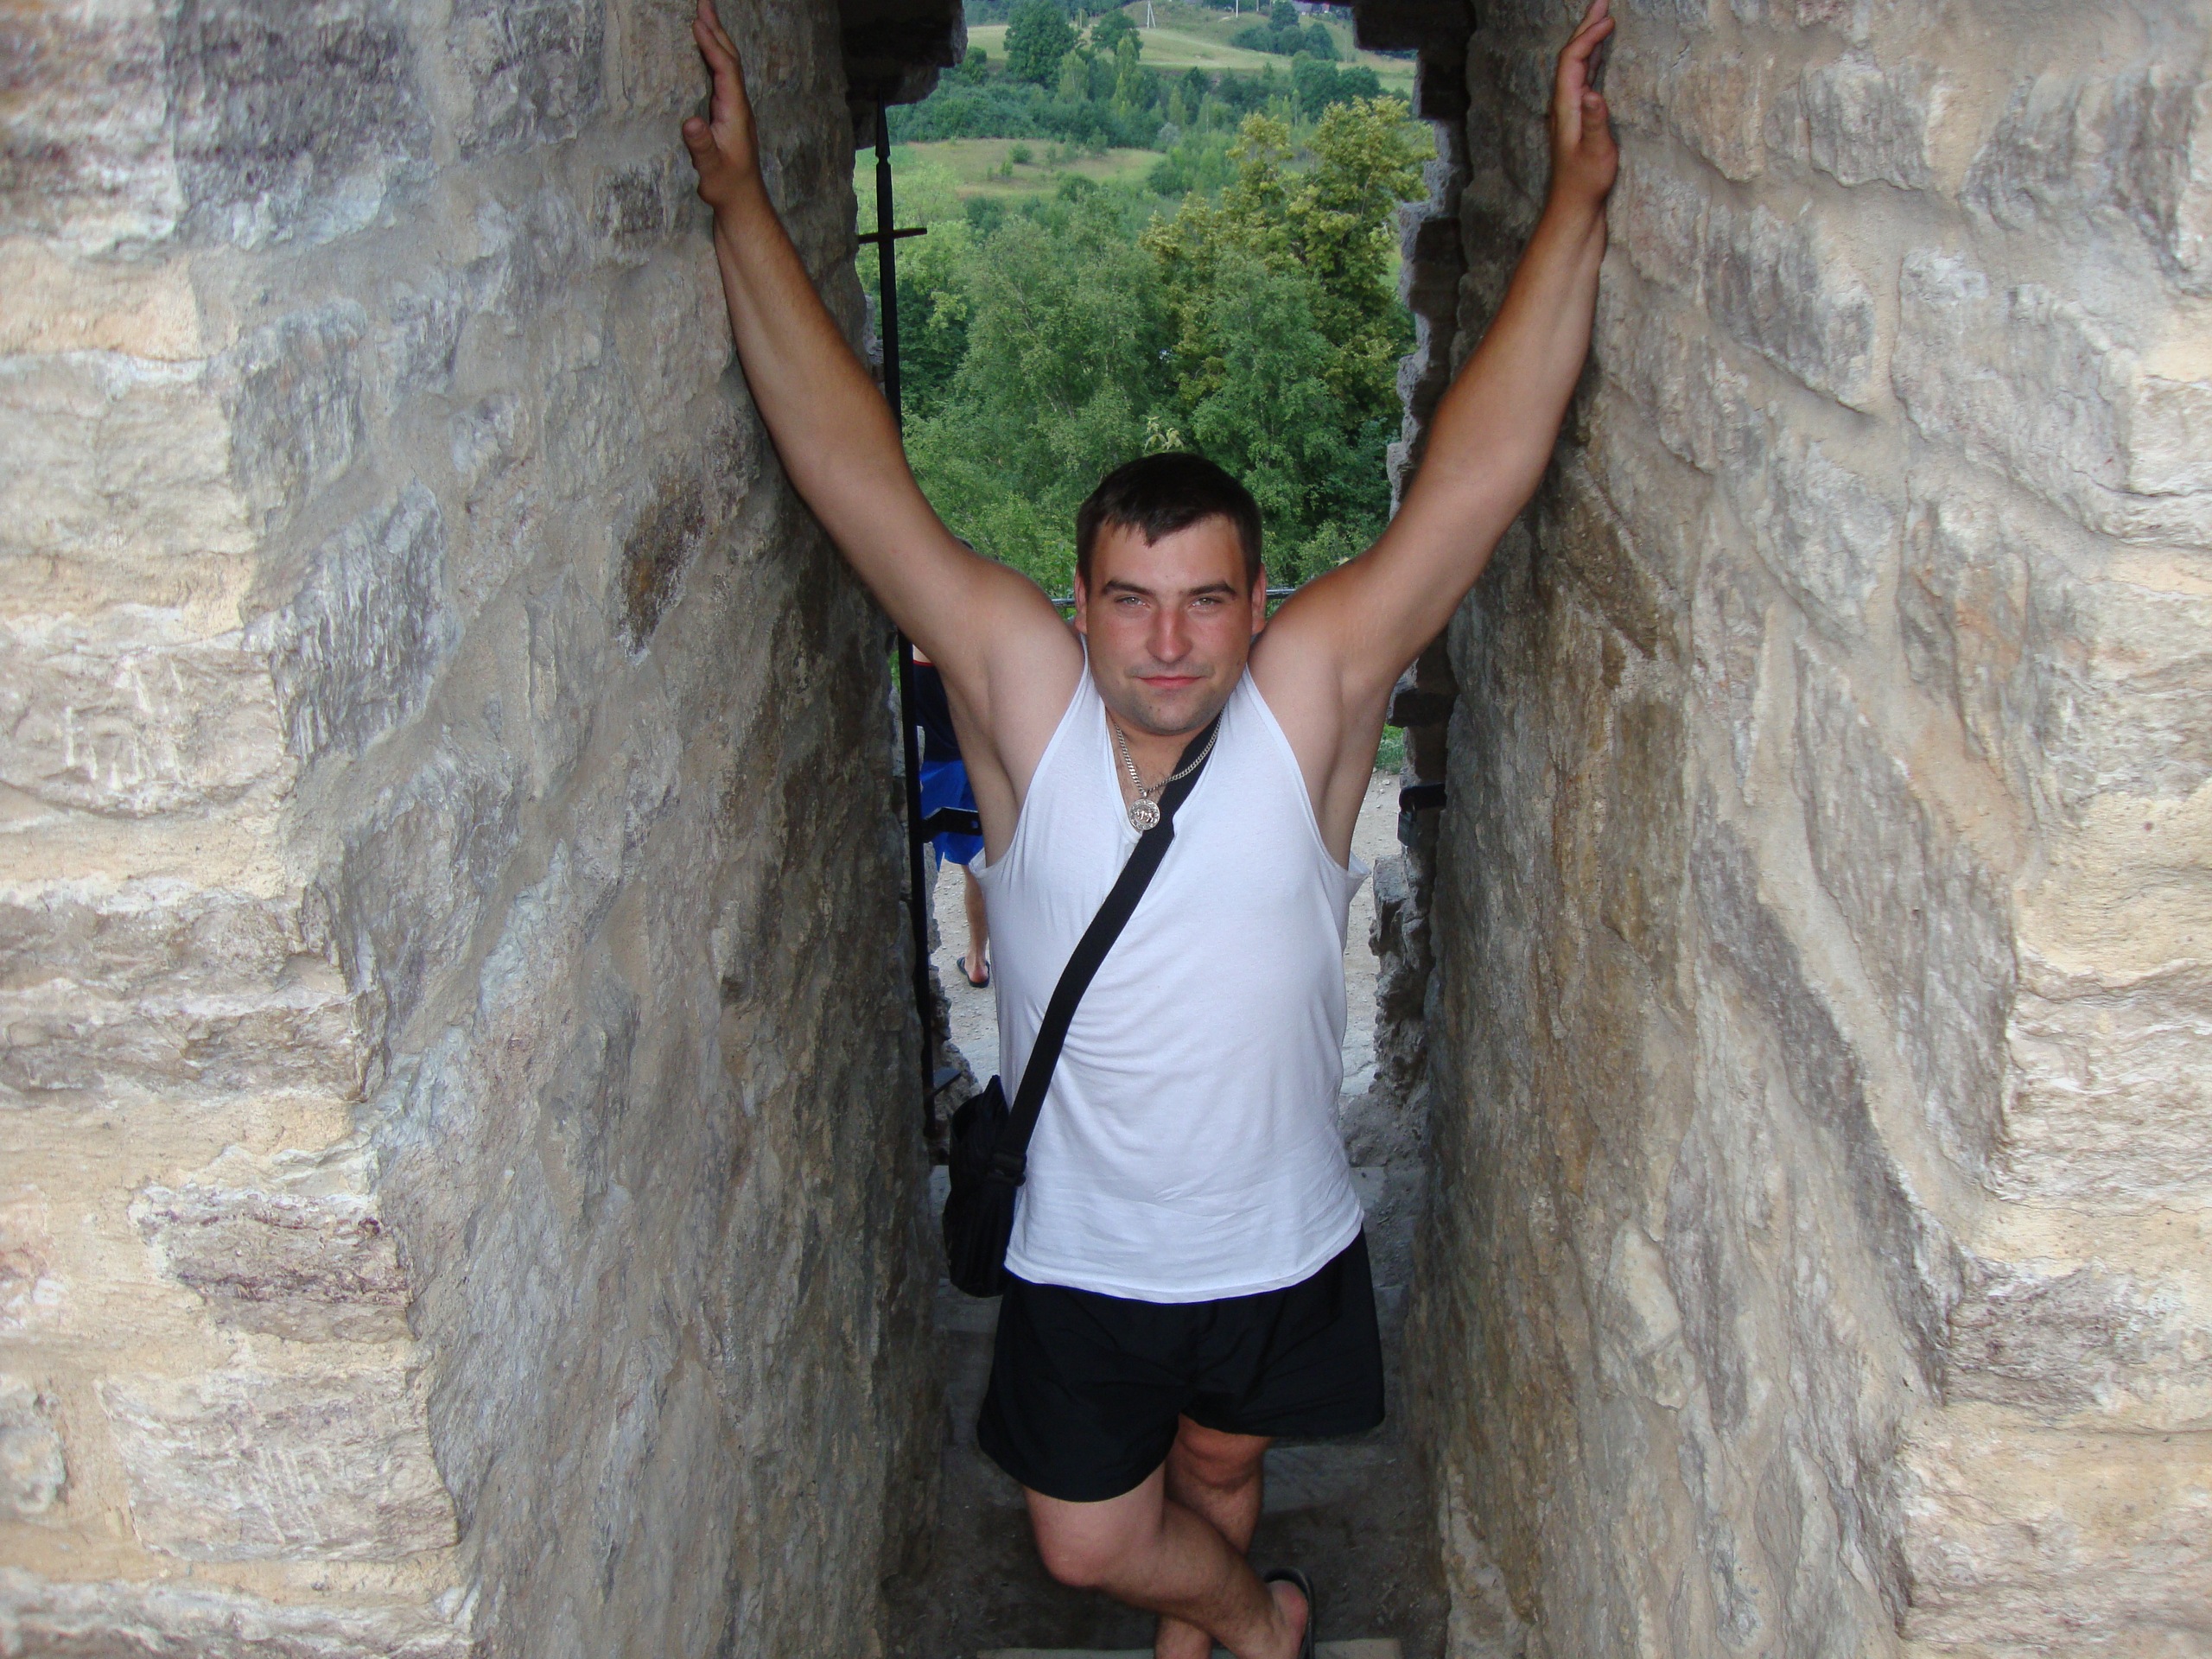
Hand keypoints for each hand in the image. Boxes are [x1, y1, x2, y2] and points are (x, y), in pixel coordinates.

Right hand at [681, 0, 761, 213]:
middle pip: (730, 60)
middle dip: (717, 30)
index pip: (725, 70)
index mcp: (736, 112)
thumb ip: (700, 146)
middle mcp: (738, 106)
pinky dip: (713, 58)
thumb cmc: (727, 188)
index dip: (712, 46)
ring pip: (727, 67)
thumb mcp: (711, 169)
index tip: (697, 23)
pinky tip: (705, 53)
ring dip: (716, 40)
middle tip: (703, 3)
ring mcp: (734, 110)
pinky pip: (721, 77)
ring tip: (703, 17)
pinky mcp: (727, 116)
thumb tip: (690, 121)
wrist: (743, 203)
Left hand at [1548, 0, 1617, 210]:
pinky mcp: (1578, 119)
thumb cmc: (1585, 184)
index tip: (1608, 19)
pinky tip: (1600, 54)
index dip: (1587, 37)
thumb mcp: (1596, 154)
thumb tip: (1593, 93)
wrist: (1573, 208)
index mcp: (1565, 108)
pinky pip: (1583, 79)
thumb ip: (1596, 122)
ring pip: (1576, 66)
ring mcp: (1569, 111)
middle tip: (1602, 1)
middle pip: (1570, 57)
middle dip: (1585, 28)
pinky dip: (1592, 60)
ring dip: (1589, 40)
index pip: (1571, 61)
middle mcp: (1563, 105)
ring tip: (1603, 18)